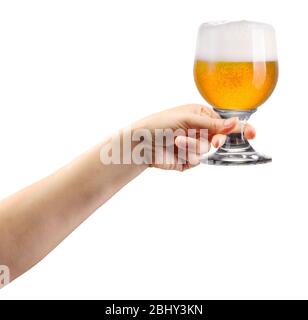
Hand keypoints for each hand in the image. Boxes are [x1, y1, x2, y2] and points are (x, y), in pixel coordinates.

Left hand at [133, 104, 255, 170]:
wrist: (140, 143)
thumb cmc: (159, 123)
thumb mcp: (187, 118)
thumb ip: (213, 123)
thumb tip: (236, 122)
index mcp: (200, 116)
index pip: (224, 123)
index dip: (238, 129)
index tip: (252, 133)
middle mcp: (199, 131)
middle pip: (219, 139)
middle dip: (216, 141)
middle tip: (214, 142)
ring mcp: (193, 146)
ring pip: (207, 151)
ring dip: (193, 146)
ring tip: (177, 140)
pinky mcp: (187, 161)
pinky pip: (196, 161)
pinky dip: (187, 156)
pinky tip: (175, 150)